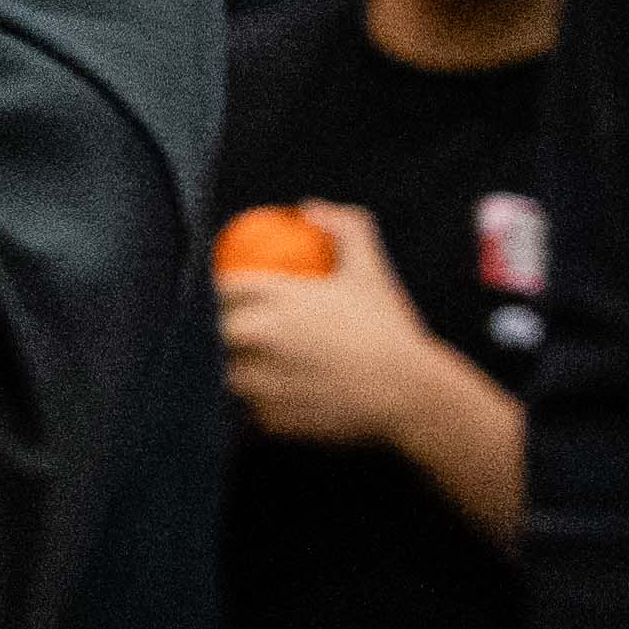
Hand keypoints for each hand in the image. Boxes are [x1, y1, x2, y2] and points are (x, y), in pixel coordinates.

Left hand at [215, 207, 438, 442]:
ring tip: (261, 367)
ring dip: (242, 368)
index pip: (224, 288)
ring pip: (230, 373)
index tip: (239, 296)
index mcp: (271, 298)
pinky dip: (263, 404)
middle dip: (227, 329)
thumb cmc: (389, 329)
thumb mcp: (370, 270)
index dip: (227, 291)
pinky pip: (252, 408)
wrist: (410, 393)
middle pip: (218, 331)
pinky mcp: (266, 419)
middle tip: (248, 332)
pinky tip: (281, 398)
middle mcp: (255, 338)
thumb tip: (309, 209)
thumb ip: (344, 228)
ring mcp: (257, 382)